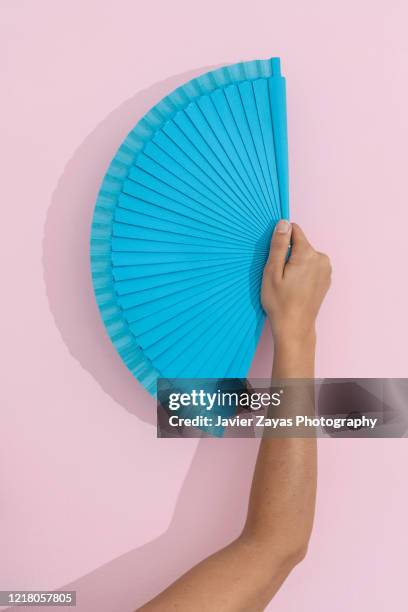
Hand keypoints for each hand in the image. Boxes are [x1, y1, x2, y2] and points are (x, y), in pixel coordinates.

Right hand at [261, 221, 330, 347]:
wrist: (295, 327)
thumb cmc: (280, 302)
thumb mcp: (272, 271)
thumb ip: (279, 245)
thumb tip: (283, 223)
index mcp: (307, 254)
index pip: (294, 230)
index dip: (282, 240)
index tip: (276, 257)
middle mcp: (321, 258)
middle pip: (300, 244)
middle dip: (288, 254)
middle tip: (280, 275)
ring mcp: (326, 270)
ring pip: (306, 255)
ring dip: (296, 263)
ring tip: (288, 283)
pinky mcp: (326, 279)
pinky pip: (312, 266)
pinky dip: (303, 272)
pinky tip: (296, 287)